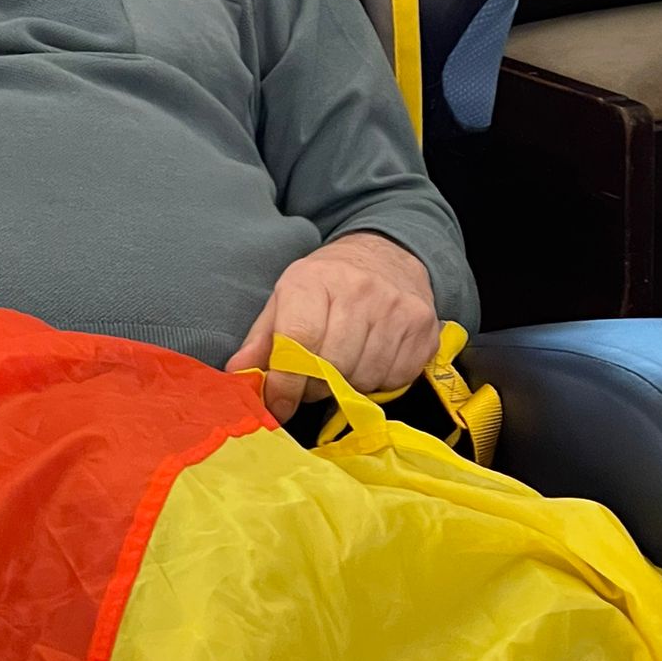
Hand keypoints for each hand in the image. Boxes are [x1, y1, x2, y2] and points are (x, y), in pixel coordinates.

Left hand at [226, 234, 439, 423]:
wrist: (386, 256)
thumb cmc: (327, 284)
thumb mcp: (285, 299)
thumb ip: (261, 340)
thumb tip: (238, 375)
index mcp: (314, 280)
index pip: (299, 340)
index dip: (285, 382)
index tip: (277, 404)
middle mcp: (359, 290)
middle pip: (332, 366)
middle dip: (314, 387)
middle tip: (310, 382)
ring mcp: (397, 309)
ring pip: (363, 377)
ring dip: (346, 386)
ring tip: (340, 366)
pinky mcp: (423, 329)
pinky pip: (394, 379)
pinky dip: (376, 382)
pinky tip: (369, 360)